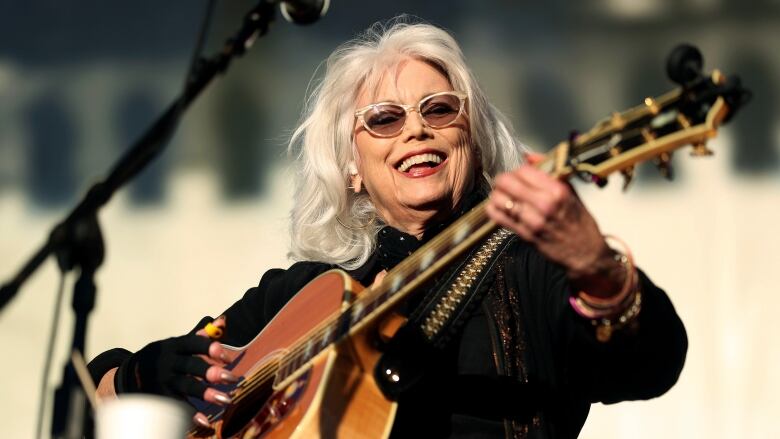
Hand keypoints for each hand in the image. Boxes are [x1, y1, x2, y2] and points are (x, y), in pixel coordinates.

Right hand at [115, 317, 236, 406]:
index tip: (226, 357)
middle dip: (211, 372)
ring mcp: (162, 380)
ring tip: (225, 400)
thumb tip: (223, 321)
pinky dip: (189, 414)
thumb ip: (201, 336)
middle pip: (191, 365)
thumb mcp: (178, 344)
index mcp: (174, 345)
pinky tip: (204, 421)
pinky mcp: (158, 397)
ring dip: (206, 394)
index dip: (210, 348)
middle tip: (232, 379)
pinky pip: (175, 405)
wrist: (130, 374)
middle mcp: (167, 361)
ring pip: (185, 386)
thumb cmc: (164, 357)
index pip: (193, 343)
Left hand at [486, 153, 625, 296]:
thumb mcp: (570, 191)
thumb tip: (528, 156)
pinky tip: (498, 207)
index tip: (519, 174)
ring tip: (502, 195)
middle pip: (507, 182)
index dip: (518, 170)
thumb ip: (549, 171)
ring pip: (499, 199)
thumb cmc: (578, 220)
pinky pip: (498, 217)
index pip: (524, 170)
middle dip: (503, 180)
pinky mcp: (524, 235)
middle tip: (505, 182)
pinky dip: (493, 209)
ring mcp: (533, 221)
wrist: (585, 252)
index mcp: (558, 191)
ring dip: (497, 195)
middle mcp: (544, 205)